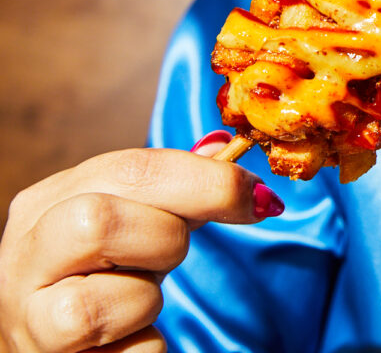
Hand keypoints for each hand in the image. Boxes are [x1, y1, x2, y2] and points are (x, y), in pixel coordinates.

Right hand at [0, 132, 282, 351]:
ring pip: (107, 299)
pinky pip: (133, 352)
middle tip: (173, 253)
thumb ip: (176, 183)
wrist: (59, 344)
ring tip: (138, 299)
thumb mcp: (133, 217)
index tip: (258, 198)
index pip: (131, 169)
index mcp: (48, 200)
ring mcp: (29, 315)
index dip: (208, 180)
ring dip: (148, 299)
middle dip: (164, 238)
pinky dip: (149, 344)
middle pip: (98, 222)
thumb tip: (227, 144)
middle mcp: (25, 253)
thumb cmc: (99, 274)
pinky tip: (131, 336)